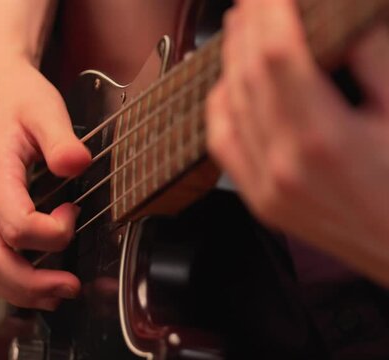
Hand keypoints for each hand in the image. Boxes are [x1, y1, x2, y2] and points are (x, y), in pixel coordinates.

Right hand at [0, 0, 90, 309]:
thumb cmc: (14, 95)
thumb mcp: (44, 107)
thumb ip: (62, 139)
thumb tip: (78, 165)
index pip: (16, 226)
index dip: (52, 232)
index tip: (73, 211)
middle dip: (33, 283)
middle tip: (69, 286)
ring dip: (17, 288)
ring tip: (52, 295)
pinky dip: (6, 275)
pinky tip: (32, 278)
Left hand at [206, 0, 388, 284]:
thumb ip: (374, 61)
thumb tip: (342, 19)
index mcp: (324, 140)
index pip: (278, 54)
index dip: (270, 12)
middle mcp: (283, 165)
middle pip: (247, 75)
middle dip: (248, 27)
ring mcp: (266, 188)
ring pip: (228, 107)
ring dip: (231, 60)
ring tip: (241, 28)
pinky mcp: (261, 202)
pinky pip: (223, 145)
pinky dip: (220, 106)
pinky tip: (229, 84)